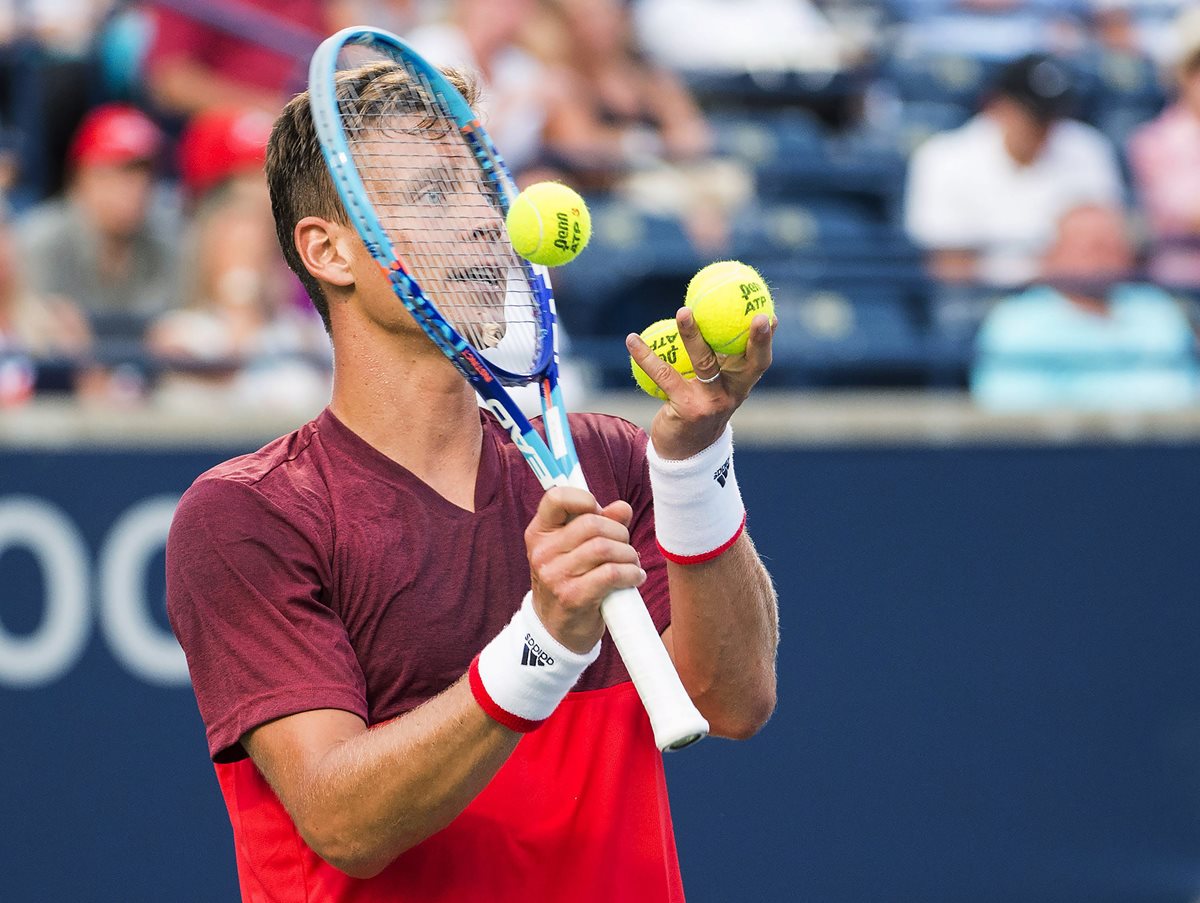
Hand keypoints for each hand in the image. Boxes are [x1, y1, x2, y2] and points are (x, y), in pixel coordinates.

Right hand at [524, 487, 645, 652]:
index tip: (599, 512)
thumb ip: (599, 524)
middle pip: (592, 523)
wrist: (555, 631)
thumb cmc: (569, 583)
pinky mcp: (573, 597)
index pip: (556, 498)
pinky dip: (631, 573)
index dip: (584, 498)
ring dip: (628, 554)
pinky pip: (612, 573)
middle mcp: (543, 552)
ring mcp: (556, 576)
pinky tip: (634, 577)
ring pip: (605, 547)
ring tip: (632, 564)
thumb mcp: (574, 550)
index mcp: (539, 534)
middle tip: (625, 546)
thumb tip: (623, 507)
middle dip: (619, 532)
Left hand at [626, 307, 775, 459]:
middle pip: (746, 362)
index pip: (760, 361)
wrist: (684, 453)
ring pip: (704, 362)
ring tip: (684, 311)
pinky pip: (665, 375)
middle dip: (755, 338)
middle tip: (752, 313)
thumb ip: (719, 364)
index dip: (766, 340)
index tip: (768, 315)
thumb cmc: (699, 410)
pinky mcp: (686, 407)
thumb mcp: (716, 390)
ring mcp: (710, 402)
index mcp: (740, 386)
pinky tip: (632, 340)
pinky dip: (646, 356)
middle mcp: (731, 394)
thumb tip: (710, 322)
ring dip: (693, 334)